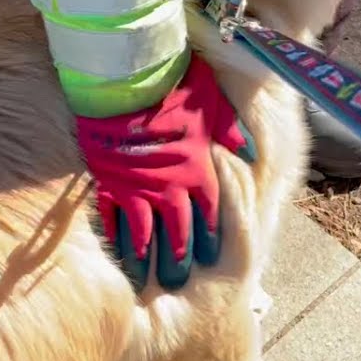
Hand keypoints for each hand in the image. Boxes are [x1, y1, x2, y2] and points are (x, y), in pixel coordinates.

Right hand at [77, 53, 255, 289]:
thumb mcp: (214, 105)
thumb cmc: (175, 88)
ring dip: (143, 258)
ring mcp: (137, 190)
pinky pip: (111, 218)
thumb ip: (232, 133)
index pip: (209, 217)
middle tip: (175, 281)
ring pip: (142, 235)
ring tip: (143, 278)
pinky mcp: (109, 183)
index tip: (208, 258)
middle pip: (176, 235)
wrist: (126, 80)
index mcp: (198, 173)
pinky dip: (114, 237)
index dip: (209, 240)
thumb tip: (251, 153)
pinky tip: (115, 250)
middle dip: (177, 260)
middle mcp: (169, 189)